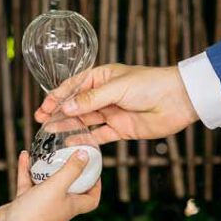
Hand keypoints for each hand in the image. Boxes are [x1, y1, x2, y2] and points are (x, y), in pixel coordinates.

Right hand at [0, 148, 101, 220]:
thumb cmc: (36, 212)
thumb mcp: (57, 186)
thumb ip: (72, 170)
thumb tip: (85, 154)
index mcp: (70, 207)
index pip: (91, 200)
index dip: (96, 187)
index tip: (94, 171)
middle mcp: (58, 207)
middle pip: (69, 190)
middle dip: (70, 172)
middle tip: (69, 156)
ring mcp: (40, 206)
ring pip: (46, 184)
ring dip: (47, 169)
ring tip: (47, 153)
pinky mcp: (24, 203)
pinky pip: (28, 183)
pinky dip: (27, 170)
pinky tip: (25, 155)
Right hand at [33, 63, 196, 145]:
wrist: (179, 100)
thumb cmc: (151, 84)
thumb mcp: (118, 88)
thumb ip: (92, 100)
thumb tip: (66, 106)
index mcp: (103, 77)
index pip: (75, 86)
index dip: (58, 95)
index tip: (45, 105)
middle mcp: (106, 95)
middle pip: (76, 105)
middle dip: (58, 112)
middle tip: (41, 120)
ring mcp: (112, 113)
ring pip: (84, 121)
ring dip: (67, 126)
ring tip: (49, 131)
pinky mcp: (121, 129)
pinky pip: (99, 136)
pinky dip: (85, 139)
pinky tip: (71, 143)